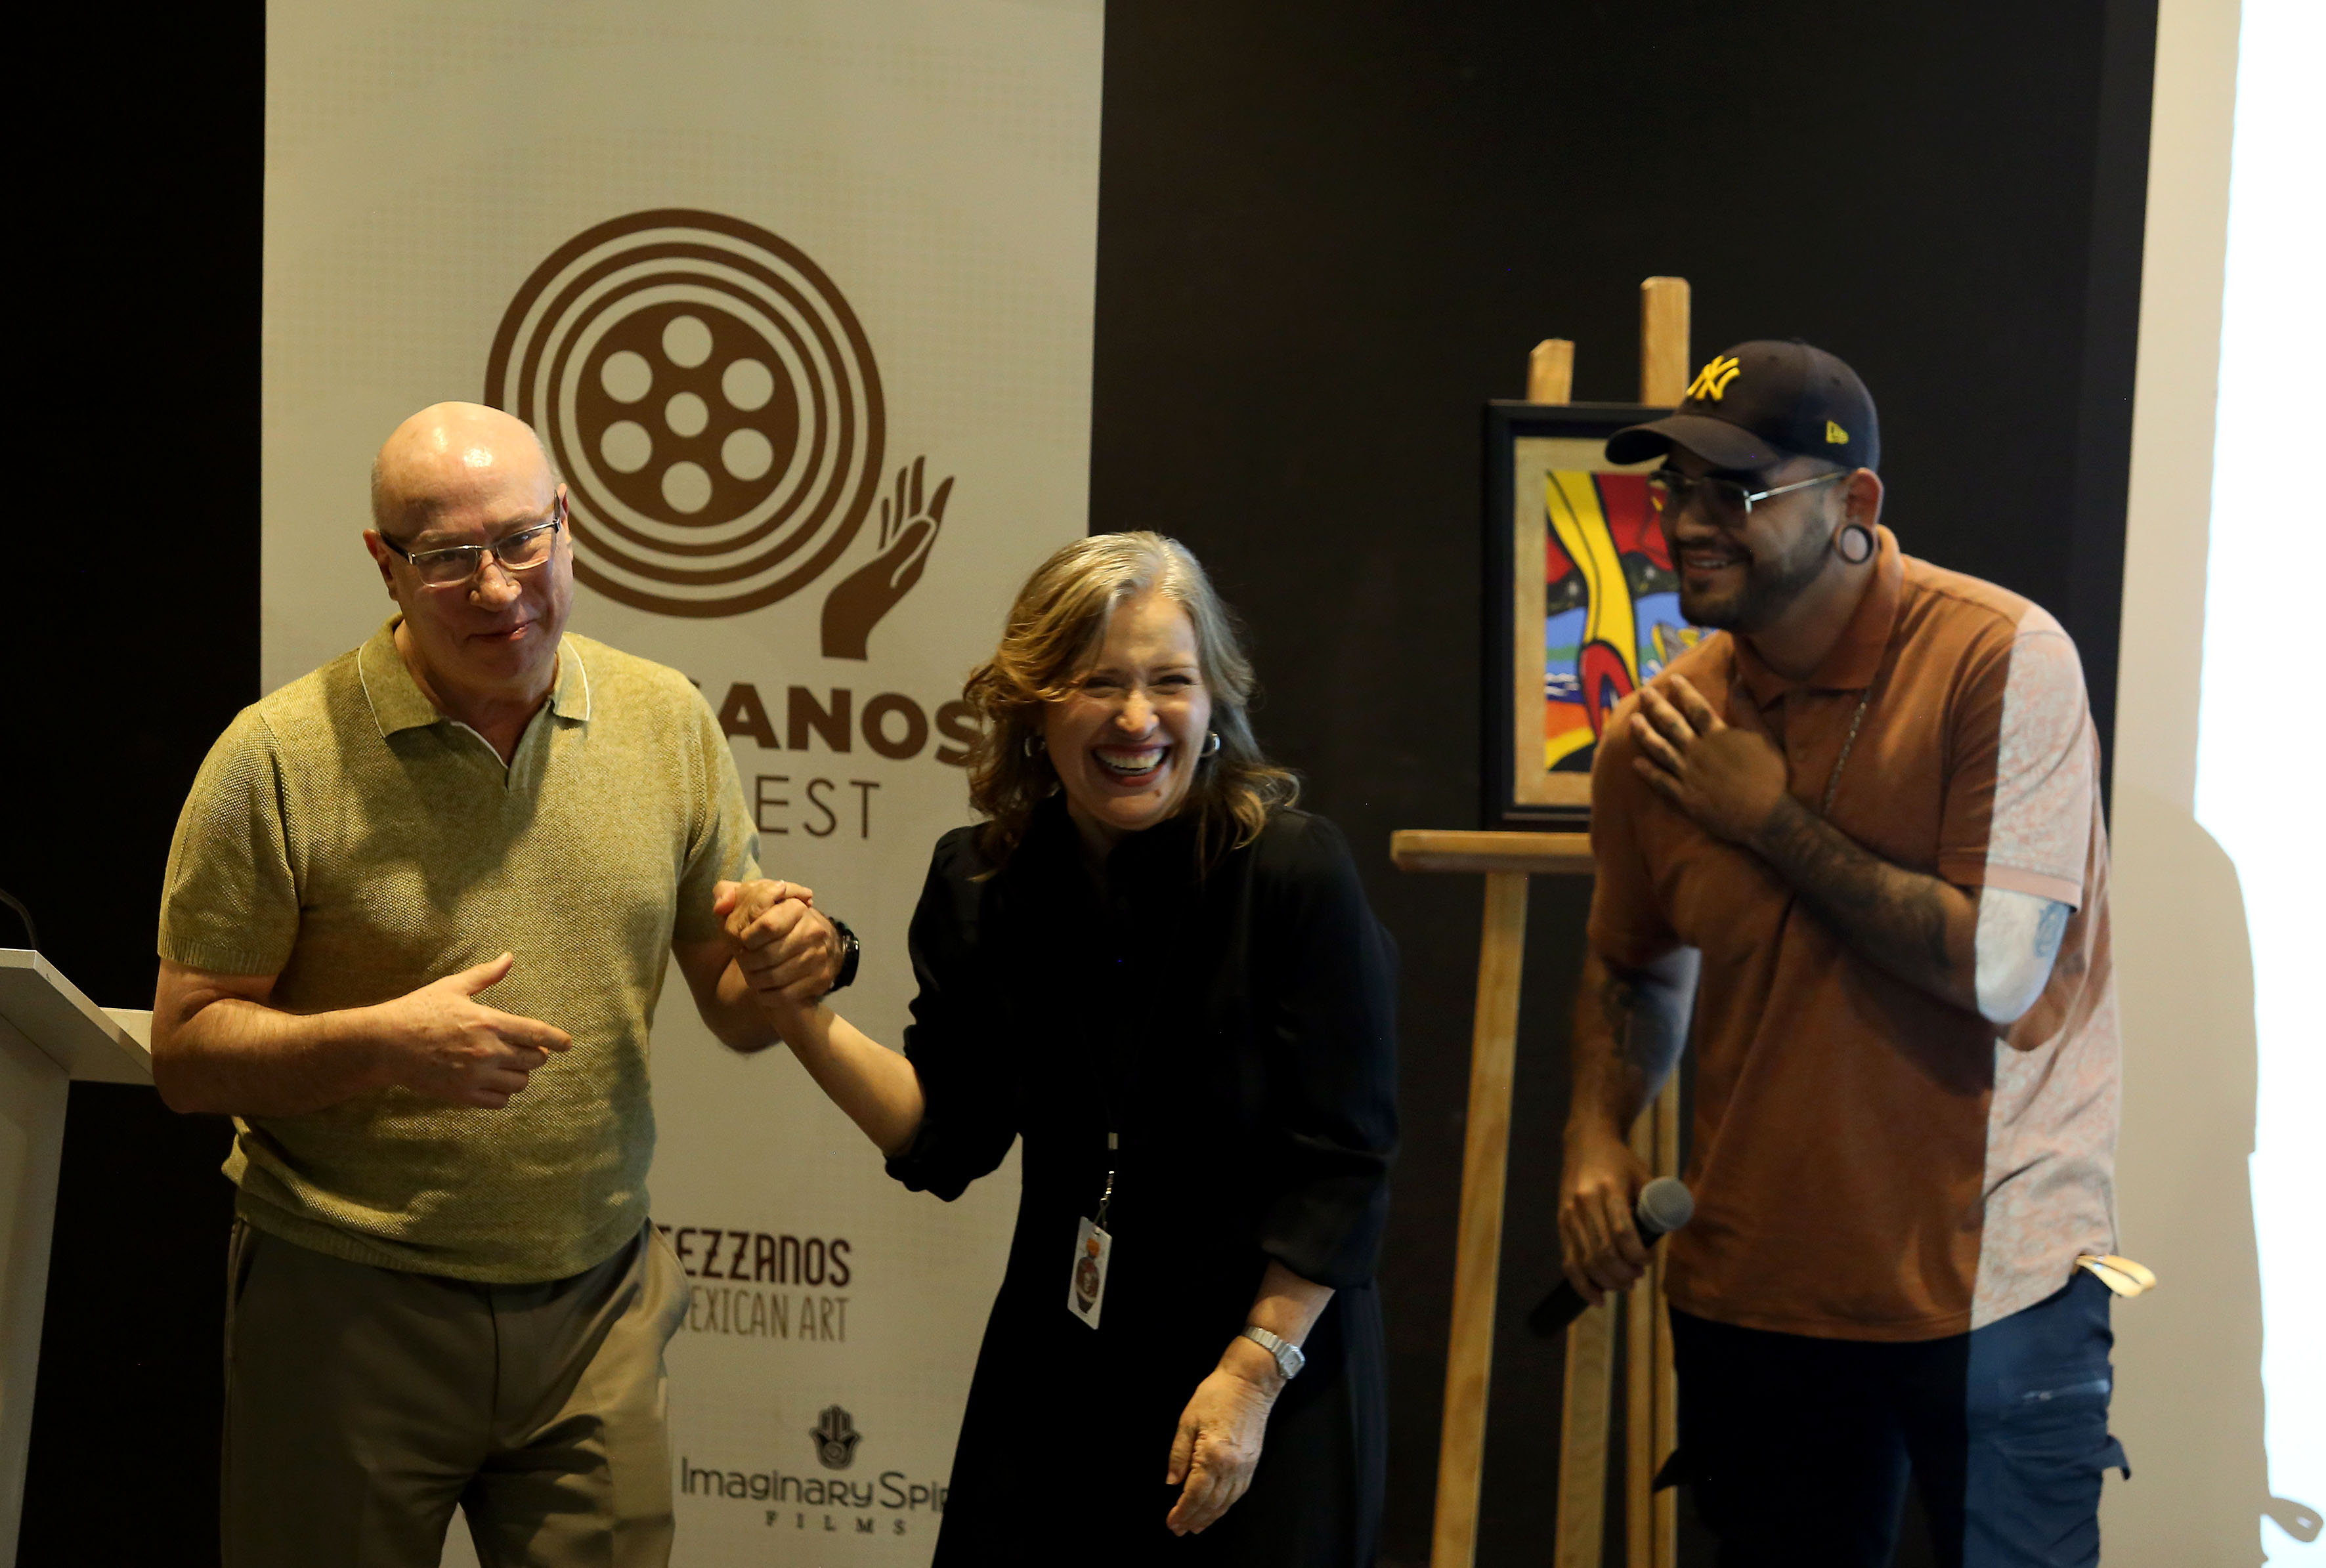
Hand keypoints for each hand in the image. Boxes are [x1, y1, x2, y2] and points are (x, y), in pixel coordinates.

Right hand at [366, 954, 571, 1108]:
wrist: (384, 1044)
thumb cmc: (418, 1010)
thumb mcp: (453, 987)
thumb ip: (486, 976)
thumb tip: (509, 957)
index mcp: (488, 1022)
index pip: (536, 1033)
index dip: (557, 1040)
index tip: (568, 1044)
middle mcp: (487, 1051)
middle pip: (533, 1060)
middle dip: (535, 1055)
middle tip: (526, 1050)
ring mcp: (475, 1076)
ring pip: (519, 1083)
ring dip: (519, 1075)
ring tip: (507, 1066)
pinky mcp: (462, 1095)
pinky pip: (499, 1101)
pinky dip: (502, 1094)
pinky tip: (493, 1083)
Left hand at [712, 879, 839, 1017]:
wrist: (812, 942)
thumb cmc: (772, 920)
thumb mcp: (749, 899)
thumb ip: (727, 894)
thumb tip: (720, 906)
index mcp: (795, 907)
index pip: (766, 925)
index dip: (747, 938)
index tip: (743, 941)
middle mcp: (812, 930)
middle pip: (768, 955)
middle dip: (748, 962)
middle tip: (743, 962)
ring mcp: (818, 956)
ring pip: (775, 977)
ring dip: (755, 980)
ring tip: (751, 975)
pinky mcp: (819, 979)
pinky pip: (785, 995)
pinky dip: (768, 996)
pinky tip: (762, 990)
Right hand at [820, 456, 950, 659]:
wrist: (840, 636)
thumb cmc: (857, 609)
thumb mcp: (881, 574)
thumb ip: (903, 546)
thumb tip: (929, 520)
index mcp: (910, 559)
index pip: (928, 522)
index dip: (937, 498)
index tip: (948, 475)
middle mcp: (906, 559)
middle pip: (915, 516)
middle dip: (918, 487)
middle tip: (922, 460)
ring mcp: (892, 563)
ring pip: (901, 522)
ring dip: (904, 497)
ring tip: (907, 474)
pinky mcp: (877, 567)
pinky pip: (887, 534)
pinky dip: (889, 516)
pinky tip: (888, 506)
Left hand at [1165, 1345, 1278, 1534]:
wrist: (1250, 1382)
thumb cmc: (1215, 1395)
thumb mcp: (1187, 1421)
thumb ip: (1178, 1454)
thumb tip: (1172, 1483)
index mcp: (1212, 1455)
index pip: (1194, 1494)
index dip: (1182, 1511)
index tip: (1171, 1522)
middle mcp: (1231, 1467)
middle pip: (1211, 1503)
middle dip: (1194, 1519)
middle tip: (1179, 1530)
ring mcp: (1245, 1467)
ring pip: (1226, 1502)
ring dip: (1210, 1517)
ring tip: (1196, 1526)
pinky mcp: (1253, 1463)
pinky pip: (1238, 1493)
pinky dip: (1226, 1506)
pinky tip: (1217, 1510)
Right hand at [1557, 1125, 1650, 1304]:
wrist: (1585, 1142)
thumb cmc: (1620, 1160)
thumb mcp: (1643, 1174)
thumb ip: (1656, 1202)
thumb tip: (1674, 1230)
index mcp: (1608, 1189)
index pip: (1622, 1232)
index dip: (1638, 1256)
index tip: (1649, 1262)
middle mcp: (1584, 1203)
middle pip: (1603, 1253)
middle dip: (1623, 1274)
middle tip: (1638, 1278)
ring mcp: (1569, 1215)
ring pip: (1585, 1261)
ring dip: (1607, 1281)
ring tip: (1625, 1285)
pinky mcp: (1561, 1224)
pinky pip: (1569, 1261)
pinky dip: (1582, 1284)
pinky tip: (1598, 1298)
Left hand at [1628, 674, 1788, 843]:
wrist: (1765, 816)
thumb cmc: (1769, 777)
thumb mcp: (1764, 738)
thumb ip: (1749, 710)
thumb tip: (1739, 682)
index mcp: (1718, 735)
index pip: (1697, 708)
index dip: (1684, 692)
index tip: (1671, 679)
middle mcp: (1699, 751)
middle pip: (1672, 724)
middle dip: (1656, 706)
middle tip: (1643, 692)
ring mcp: (1689, 774)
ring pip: (1661, 749)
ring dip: (1645, 733)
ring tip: (1632, 720)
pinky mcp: (1685, 797)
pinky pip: (1661, 782)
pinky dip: (1647, 772)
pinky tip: (1635, 763)